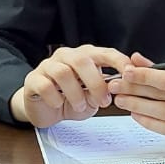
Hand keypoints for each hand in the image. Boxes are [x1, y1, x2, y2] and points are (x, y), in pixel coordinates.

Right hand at [11, 44, 133, 128]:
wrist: (45, 111)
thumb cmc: (72, 100)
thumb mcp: (94, 97)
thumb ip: (106, 89)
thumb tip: (123, 85)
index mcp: (85, 56)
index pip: (104, 52)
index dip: (119, 61)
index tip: (131, 74)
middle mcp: (66, 56)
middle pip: (82, 60)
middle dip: (96, 83)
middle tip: (103, 102)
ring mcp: (48, 66)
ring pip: (63, 73)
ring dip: (76, 94)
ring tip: (80, 107)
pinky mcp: (33, 80)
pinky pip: (45, 86)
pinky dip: (55, 98)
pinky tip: (58, 105)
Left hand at [108, 52, 164, 137]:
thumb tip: (135, 60)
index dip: (145, 77)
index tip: (126, 73)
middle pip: (164, 97)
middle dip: (136, 91)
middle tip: (116, 87)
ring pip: (164, 113)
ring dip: (139, 107)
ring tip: (122, 100)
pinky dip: (150, 122)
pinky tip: (137, 114)